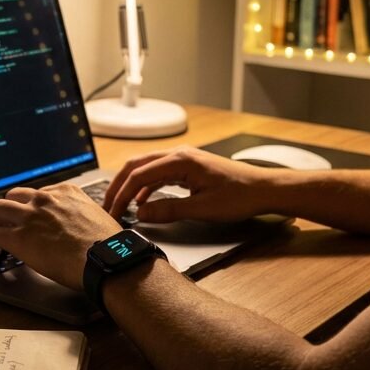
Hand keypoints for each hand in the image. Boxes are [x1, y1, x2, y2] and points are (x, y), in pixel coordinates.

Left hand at [0, 184, 122, 291]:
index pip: (38, 193)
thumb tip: (81, 226)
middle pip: (14, 196)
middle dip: (9, 211)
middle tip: (8, 224)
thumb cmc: (109, 245)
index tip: (30, 218)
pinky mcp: (20, 237)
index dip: (31, 208)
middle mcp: (46, 199)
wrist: (106, 259)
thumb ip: (82, 214)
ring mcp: (31, 216)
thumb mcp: (98, 216)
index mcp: (66, 192)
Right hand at [103, 146, 281, 223]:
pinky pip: (159, 174)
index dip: (121, 195)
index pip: (139, 175)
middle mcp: (179, 155)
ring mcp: (183, 160)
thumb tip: (141, 213)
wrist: (263, 189)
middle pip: (137, 166)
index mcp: (180, 161)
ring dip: (131, 186)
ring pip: (146, 169)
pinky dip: (146, 187)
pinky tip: (142, 202)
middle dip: (118, 186)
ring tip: (120, 205)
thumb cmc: (239, 196)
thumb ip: (168, 210)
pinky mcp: (188, 168)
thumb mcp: (202, 209)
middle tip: (107, 206)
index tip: (113, 212)